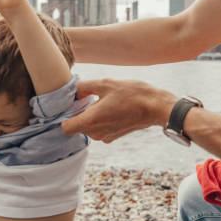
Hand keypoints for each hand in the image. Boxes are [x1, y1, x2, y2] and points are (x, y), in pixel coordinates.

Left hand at [61, 79, 177, 142]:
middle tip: (90, 97)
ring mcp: (105, 137)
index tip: (72, 104)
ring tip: (103, 101)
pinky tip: (111, 107)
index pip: (65, 127)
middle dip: (79, 112)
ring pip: (88, 127)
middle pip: (76, 126)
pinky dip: (101, 119)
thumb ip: (83, 87)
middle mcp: (96, 134)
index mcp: (91, 122)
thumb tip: (72, 91)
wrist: (156, 107)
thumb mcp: (105, 83)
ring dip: (91, 115)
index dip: (65, 115)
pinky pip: (99, 128)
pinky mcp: (113, 136)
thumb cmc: (132, 94)